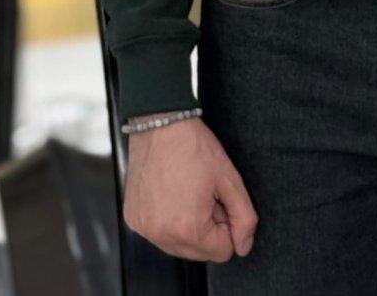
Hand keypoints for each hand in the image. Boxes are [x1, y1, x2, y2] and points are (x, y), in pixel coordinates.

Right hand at [123, 114, 257, 262]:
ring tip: (189, 191)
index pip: (222, 251)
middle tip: (206, 193)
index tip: (220, 199)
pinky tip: (171, 192)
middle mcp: (161, 235)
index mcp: (188, 228)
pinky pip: (159, 233)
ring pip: (178, 245)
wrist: (160, 125)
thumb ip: (244, 217)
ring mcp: (143, 228)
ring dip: (189, 225)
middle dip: (209, 227)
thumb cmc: (194, 147)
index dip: (228, 225)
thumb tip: (244, 246)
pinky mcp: (133, 219)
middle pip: (199, 252)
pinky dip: (169, 219)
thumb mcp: (230, 179)